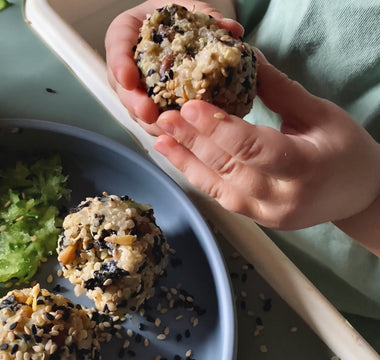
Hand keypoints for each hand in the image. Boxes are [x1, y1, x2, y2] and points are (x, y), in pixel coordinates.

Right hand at [105, 0, 242, 133]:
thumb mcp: (192, 12)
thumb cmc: (180, 20)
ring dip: (148, 121)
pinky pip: (152, 118)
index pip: (117, 46)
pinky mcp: (152, 104)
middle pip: (122, 86)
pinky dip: (163, 128)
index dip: (119, 64)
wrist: (180, 33)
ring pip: (135, 108)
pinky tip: (175, 136)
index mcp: (129, 33)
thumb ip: (208, 18)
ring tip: (164, 130)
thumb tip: (232, 30)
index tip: (128, 78)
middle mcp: (129, 64)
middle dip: (134, 102)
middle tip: (148, 113)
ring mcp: (138, 88)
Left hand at [153, 51, 379, 230]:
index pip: (255, 148)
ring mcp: (266, 213)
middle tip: (164, 117)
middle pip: (230, 167)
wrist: (357, 194)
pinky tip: (179, 157)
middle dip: (194, 141)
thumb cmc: (346, 151)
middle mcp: (282, 198)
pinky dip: (197, 176)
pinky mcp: (256, 218)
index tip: (190, 106)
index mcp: (305, 167)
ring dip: (187, 161)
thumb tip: (246, 59)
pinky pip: (221, 197)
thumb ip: (279, 90)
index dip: (220, 128)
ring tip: (161, 138)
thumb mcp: (320, 114)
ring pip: (218, 187)